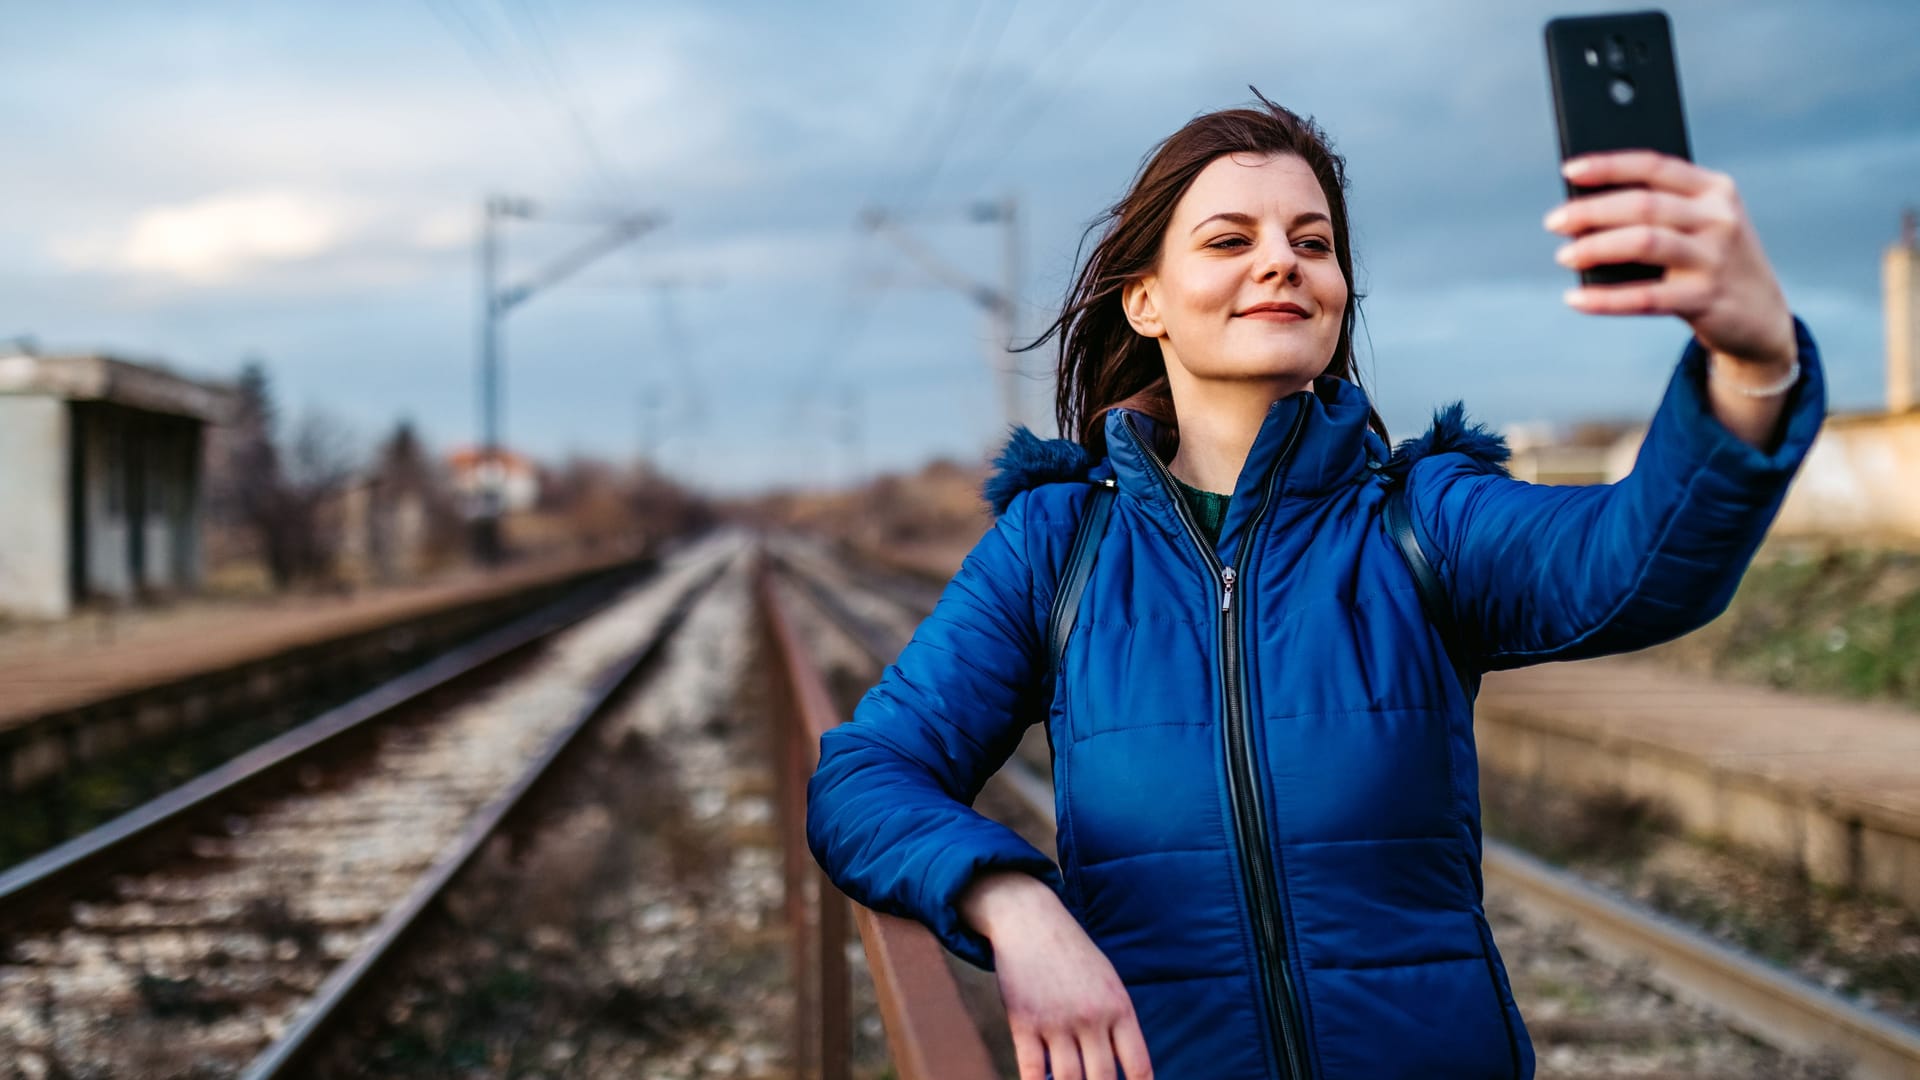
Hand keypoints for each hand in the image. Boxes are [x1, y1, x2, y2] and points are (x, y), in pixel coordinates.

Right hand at [960, 872, 1153, 1079]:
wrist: (1030, 920)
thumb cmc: (1073, 954)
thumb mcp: (1108, 981)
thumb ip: (1118, 1022)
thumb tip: (1126, 1068)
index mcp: (1118, 1007)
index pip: (1138, 1065)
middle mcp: (1090, 1017)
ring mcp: (1056, 1021)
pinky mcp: (1024, 1023)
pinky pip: (1032, 1071)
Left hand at [1544, 151, 1796, 372]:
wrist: (1761, 316)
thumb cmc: (1711, 261)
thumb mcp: (1699, 226)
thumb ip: (1658, 211)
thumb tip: (1583, 212)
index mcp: (1715, 190)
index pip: (1655, 166)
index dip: (1609, 165)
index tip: (1570, 170)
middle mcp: (1719, 219)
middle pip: (1643, 205)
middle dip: (1591, 211)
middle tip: (1554, 221)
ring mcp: (1715, 259)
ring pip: (1643, 242)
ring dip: (1595, 247)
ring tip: (1564, 255)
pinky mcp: (1706, 299)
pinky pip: (1645, 297)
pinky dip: (1604, 299)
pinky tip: (1575, 298)